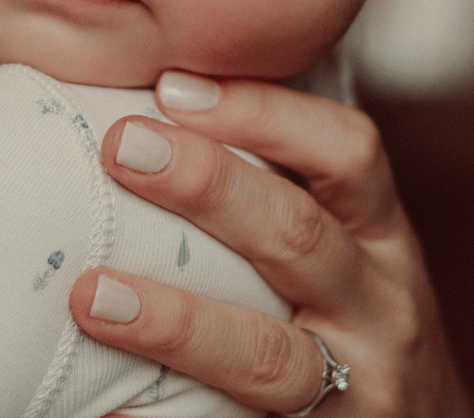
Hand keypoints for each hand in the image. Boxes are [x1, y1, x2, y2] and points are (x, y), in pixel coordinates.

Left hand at [71, 72, 473, 416]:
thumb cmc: (353, 306)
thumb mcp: (343, 235)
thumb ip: (277, 181)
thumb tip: (163, 109)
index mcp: (377, 229)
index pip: (344, 149)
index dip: (263, 111)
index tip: (173, 87)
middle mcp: (380, 301)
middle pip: (298, 234)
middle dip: (207, 184)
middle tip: (120, 147)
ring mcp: (357, 384)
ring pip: (267, 353)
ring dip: (175, 321)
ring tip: (92, 295)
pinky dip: (167, 417)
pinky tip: (111, 407)